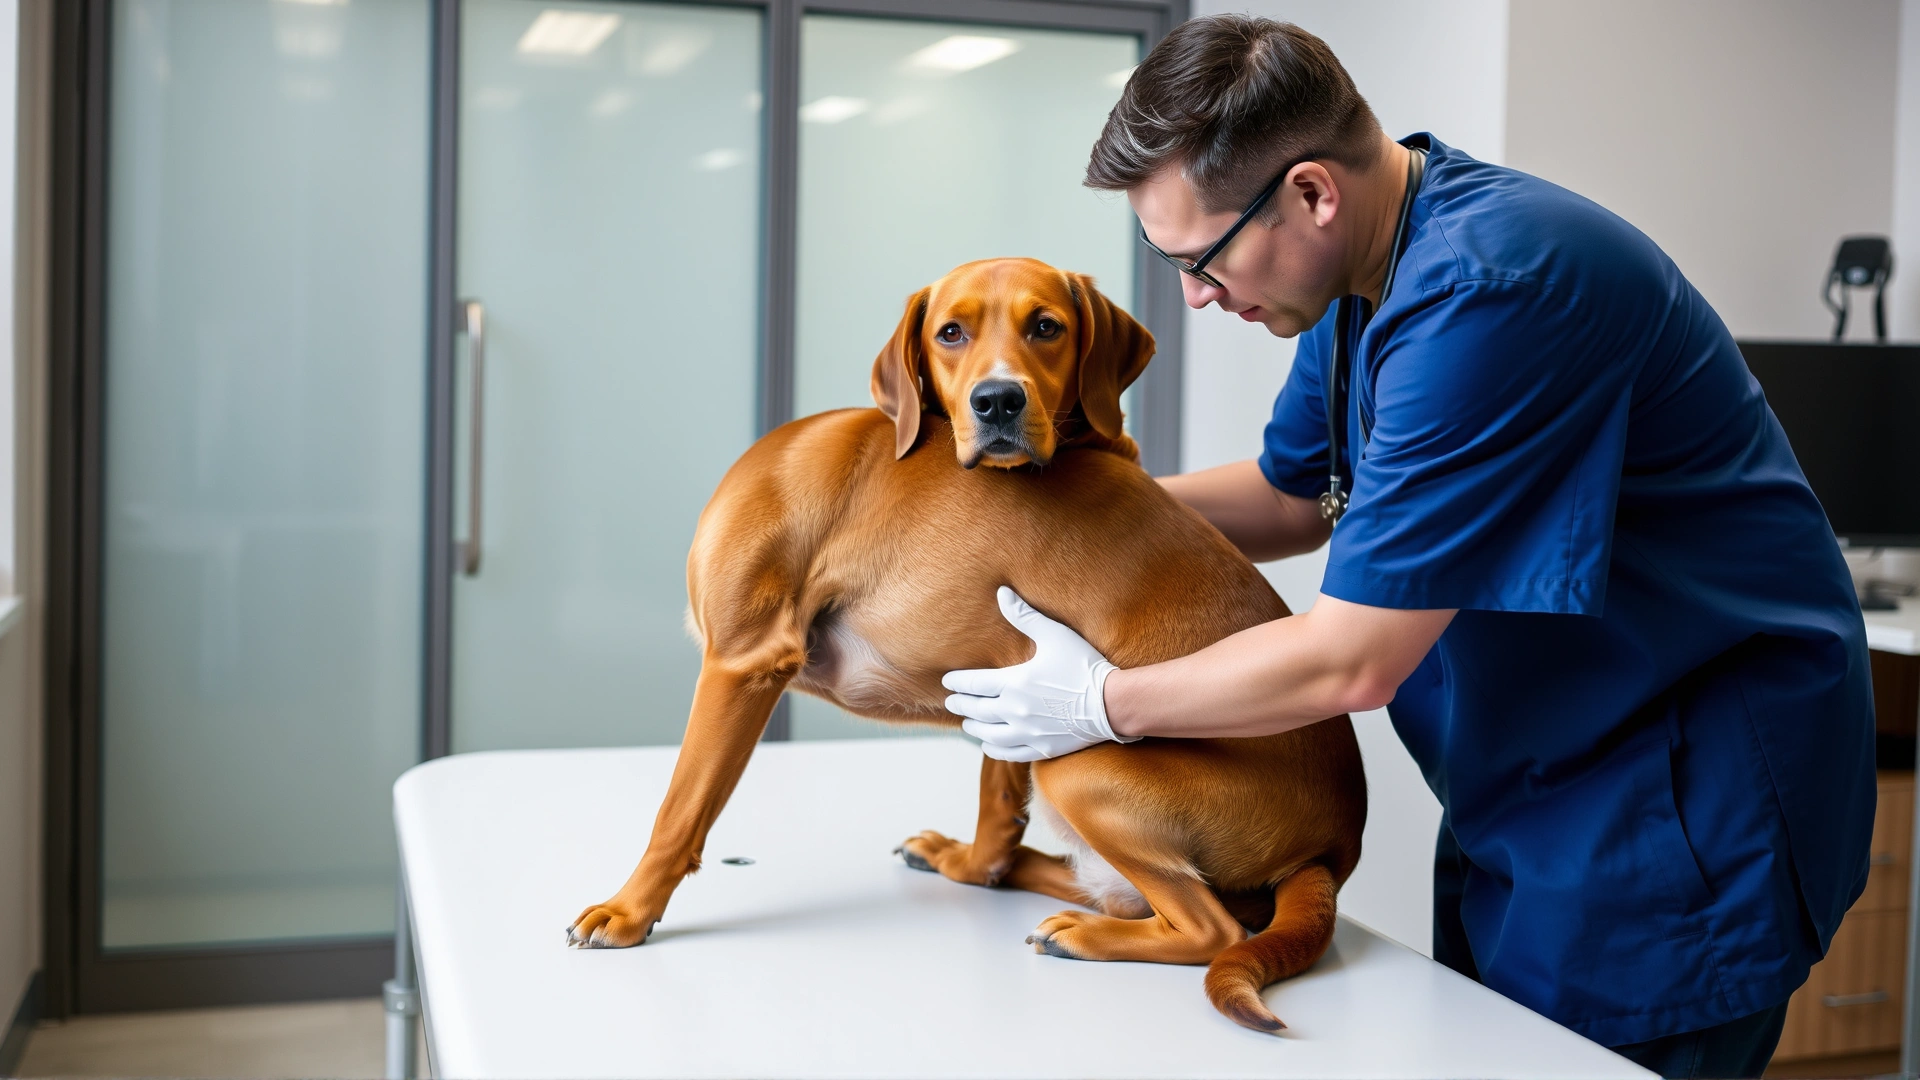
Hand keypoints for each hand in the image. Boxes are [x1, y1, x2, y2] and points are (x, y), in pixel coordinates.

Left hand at [943, 587, 1140, 761]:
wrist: (1112, 703)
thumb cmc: (1084, 666)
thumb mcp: (1055, 635)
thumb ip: (1025, 616)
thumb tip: (1002, 592)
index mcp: (1014, 684)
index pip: (975, 684)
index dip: (958, 682)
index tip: (948, 681)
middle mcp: (1015, 711)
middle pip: (978, 710)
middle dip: (962, 705)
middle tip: (951, 703)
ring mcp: (1028, 733)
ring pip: (990, 735)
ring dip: (974, 729)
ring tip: (967, 725)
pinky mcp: (1042, 747)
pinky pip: (1010, 753)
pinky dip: (995, 749)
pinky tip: (990, 746)